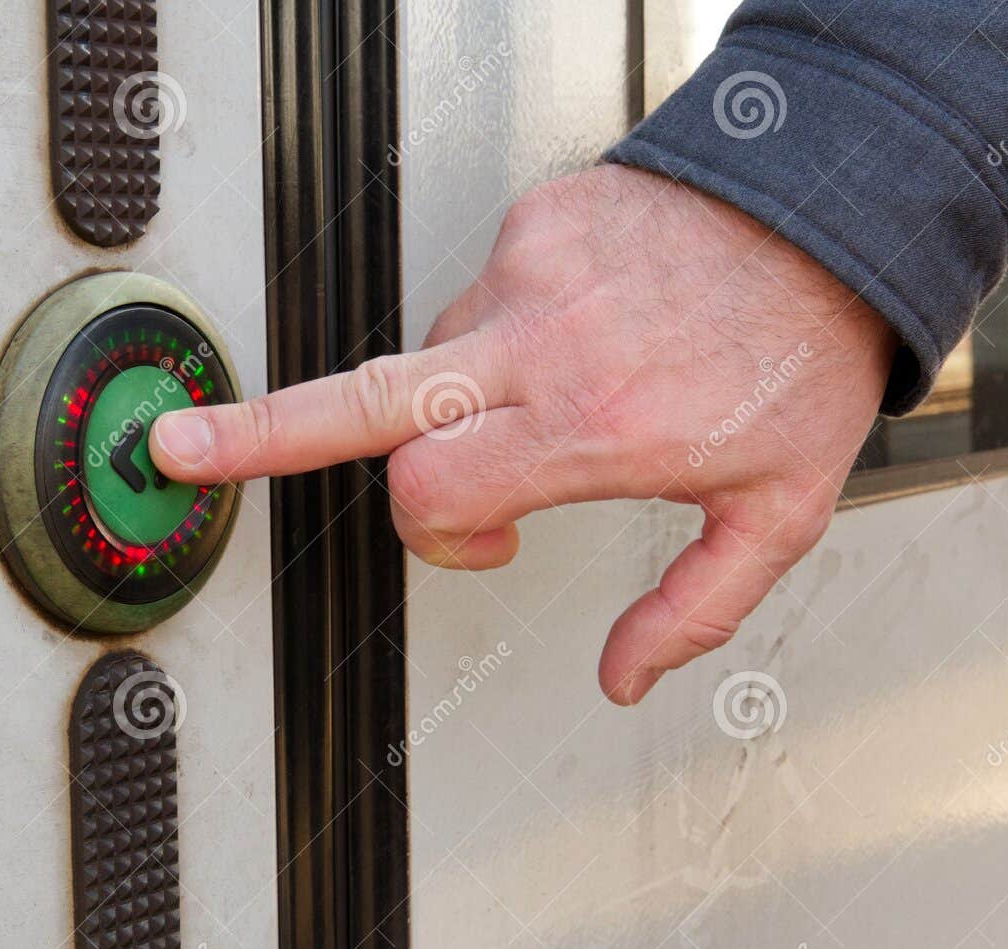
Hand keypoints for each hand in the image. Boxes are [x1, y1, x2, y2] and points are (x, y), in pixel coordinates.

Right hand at [151, 165, 895, 704]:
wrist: (832, 211)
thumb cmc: (801, 357)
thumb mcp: (778, 507)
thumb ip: (693, 607)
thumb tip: (621, 677)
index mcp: (597, 426)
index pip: (434, 489)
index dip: (436, 536)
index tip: (480, 540)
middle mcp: (547, 344)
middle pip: (360, 399)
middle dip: (254, 432)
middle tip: (175, 449)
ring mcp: (530, 271)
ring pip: (436, 358)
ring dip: (466, 395)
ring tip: (562, 384)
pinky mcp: (533, 218)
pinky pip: (482, 293)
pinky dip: (507, 326)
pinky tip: (580, 322)